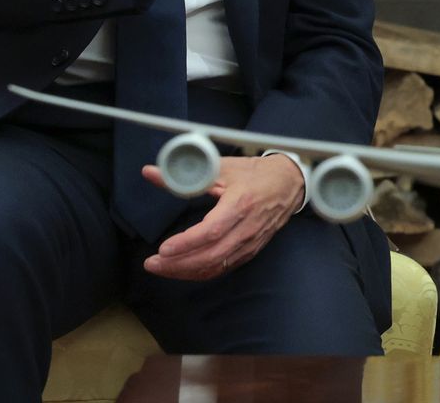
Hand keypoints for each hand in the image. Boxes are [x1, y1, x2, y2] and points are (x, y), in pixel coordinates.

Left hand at [141, 153, 304, 279]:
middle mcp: (247, 228)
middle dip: (178, 264)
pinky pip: (223, 268)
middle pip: (211, 256)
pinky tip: (183, 269)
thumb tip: (149, 172)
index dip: (187, 243)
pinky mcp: (250, 251)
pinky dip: (201, 272)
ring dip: (186, 272)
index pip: (212, 231)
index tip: (163, 248)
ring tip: (161, 267)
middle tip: (151, 263)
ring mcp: (250, 243)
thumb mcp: (220, 167)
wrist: (289, 183)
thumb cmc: (254, 173)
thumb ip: (184, 175)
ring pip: (216, 266)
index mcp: (240, 204)